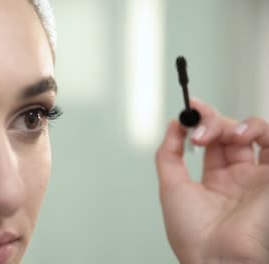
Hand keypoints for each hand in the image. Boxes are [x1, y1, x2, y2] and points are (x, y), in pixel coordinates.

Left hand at [155, 99, 268, 263]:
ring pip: (255, 133)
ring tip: (221, 134)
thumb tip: (172, 125)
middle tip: (198, 129)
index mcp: (214, 180)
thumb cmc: (192, 233)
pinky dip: (260, 130)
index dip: (202, 121)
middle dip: (211, 121)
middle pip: (229, 132)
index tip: (191, 107)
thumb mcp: (170, 187)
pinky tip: (240, 136)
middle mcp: (237, 177)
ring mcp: (256, 177)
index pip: (211, 141)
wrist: (214, 257)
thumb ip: (169, 154)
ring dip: (235, 124)